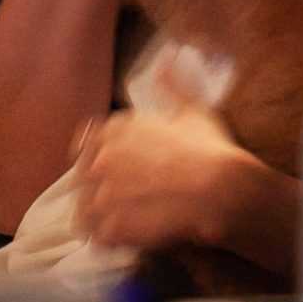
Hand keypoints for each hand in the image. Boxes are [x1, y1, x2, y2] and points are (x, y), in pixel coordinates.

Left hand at [76, 106, 284, 256]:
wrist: (221, 191)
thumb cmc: (210, 149)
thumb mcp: (192, 110)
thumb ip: (173, 86)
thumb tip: (168, 59)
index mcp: (113, 130)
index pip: (85, 144)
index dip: (101, 159)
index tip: (120, 171)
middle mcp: (99, 160)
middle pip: (82, 180)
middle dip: (98, 189)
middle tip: (127, 201)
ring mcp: (101, 196)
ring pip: (84, 212)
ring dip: (99, 218)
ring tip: (125, 224)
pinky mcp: (110, 229)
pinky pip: (96, 239)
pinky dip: (108, 242)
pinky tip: (128, 240)